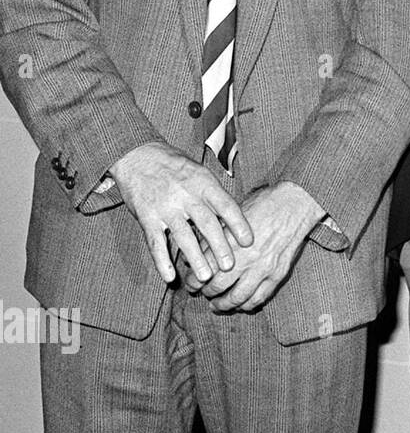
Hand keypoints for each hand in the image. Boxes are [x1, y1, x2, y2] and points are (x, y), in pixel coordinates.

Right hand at [112, 141, 252, 285]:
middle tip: (230, 267)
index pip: (225, 205)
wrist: (137, 155)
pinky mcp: (146, 216)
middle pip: (206, 223)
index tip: (249, 242)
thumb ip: (215, 195)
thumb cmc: (175, 167)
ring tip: (205, 277)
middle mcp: (185, 194)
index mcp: (203, 183)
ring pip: (183, 235)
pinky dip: (162, 261)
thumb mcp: (200, 172)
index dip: (238, 224)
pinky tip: (170, 277)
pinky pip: (155, 242)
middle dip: (219, 246)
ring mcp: (165, 206)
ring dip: (194, 258)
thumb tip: (237, 220)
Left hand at [196, 182, 324, 312]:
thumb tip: (196, 255)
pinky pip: (259, 298)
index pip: (204, 270)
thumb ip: (213, 238)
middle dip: (206, 293)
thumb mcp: (231, 217)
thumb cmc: (261, 206)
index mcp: (231, 243)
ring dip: (224, 305)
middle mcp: (245, 259)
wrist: (293, 205)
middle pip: (218, 287)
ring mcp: (263, 269)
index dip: (193, 281)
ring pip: (237, 298)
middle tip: (202, 293)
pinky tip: (240, 305)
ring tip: (217, 305)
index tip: (191, 283)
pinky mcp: (277, 274)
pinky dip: (247, 305)